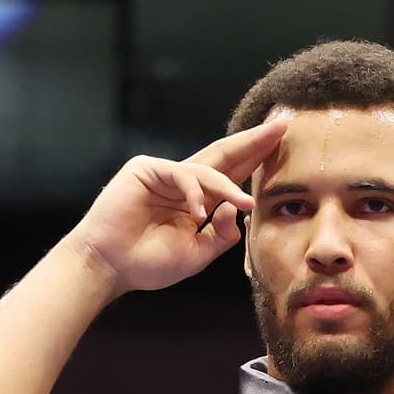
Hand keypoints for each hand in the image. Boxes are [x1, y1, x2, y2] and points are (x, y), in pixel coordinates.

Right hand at [66, 120, 286, 295]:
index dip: (257, 160)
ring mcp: (164, 173)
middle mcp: (183, 183)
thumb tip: (240, 210)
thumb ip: (222, 235)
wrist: (110, 268)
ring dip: (229, 185)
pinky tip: (198, 213)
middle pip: (225, 156)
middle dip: (253, 142)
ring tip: (247, 202)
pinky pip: (181, 175)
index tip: (284, 145)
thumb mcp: (198, 254)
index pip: (232, 174)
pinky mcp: (146, 169)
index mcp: (196, 201)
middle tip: (281, 125)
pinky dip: (194, 193)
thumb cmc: (148, 264)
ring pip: (206, 170)